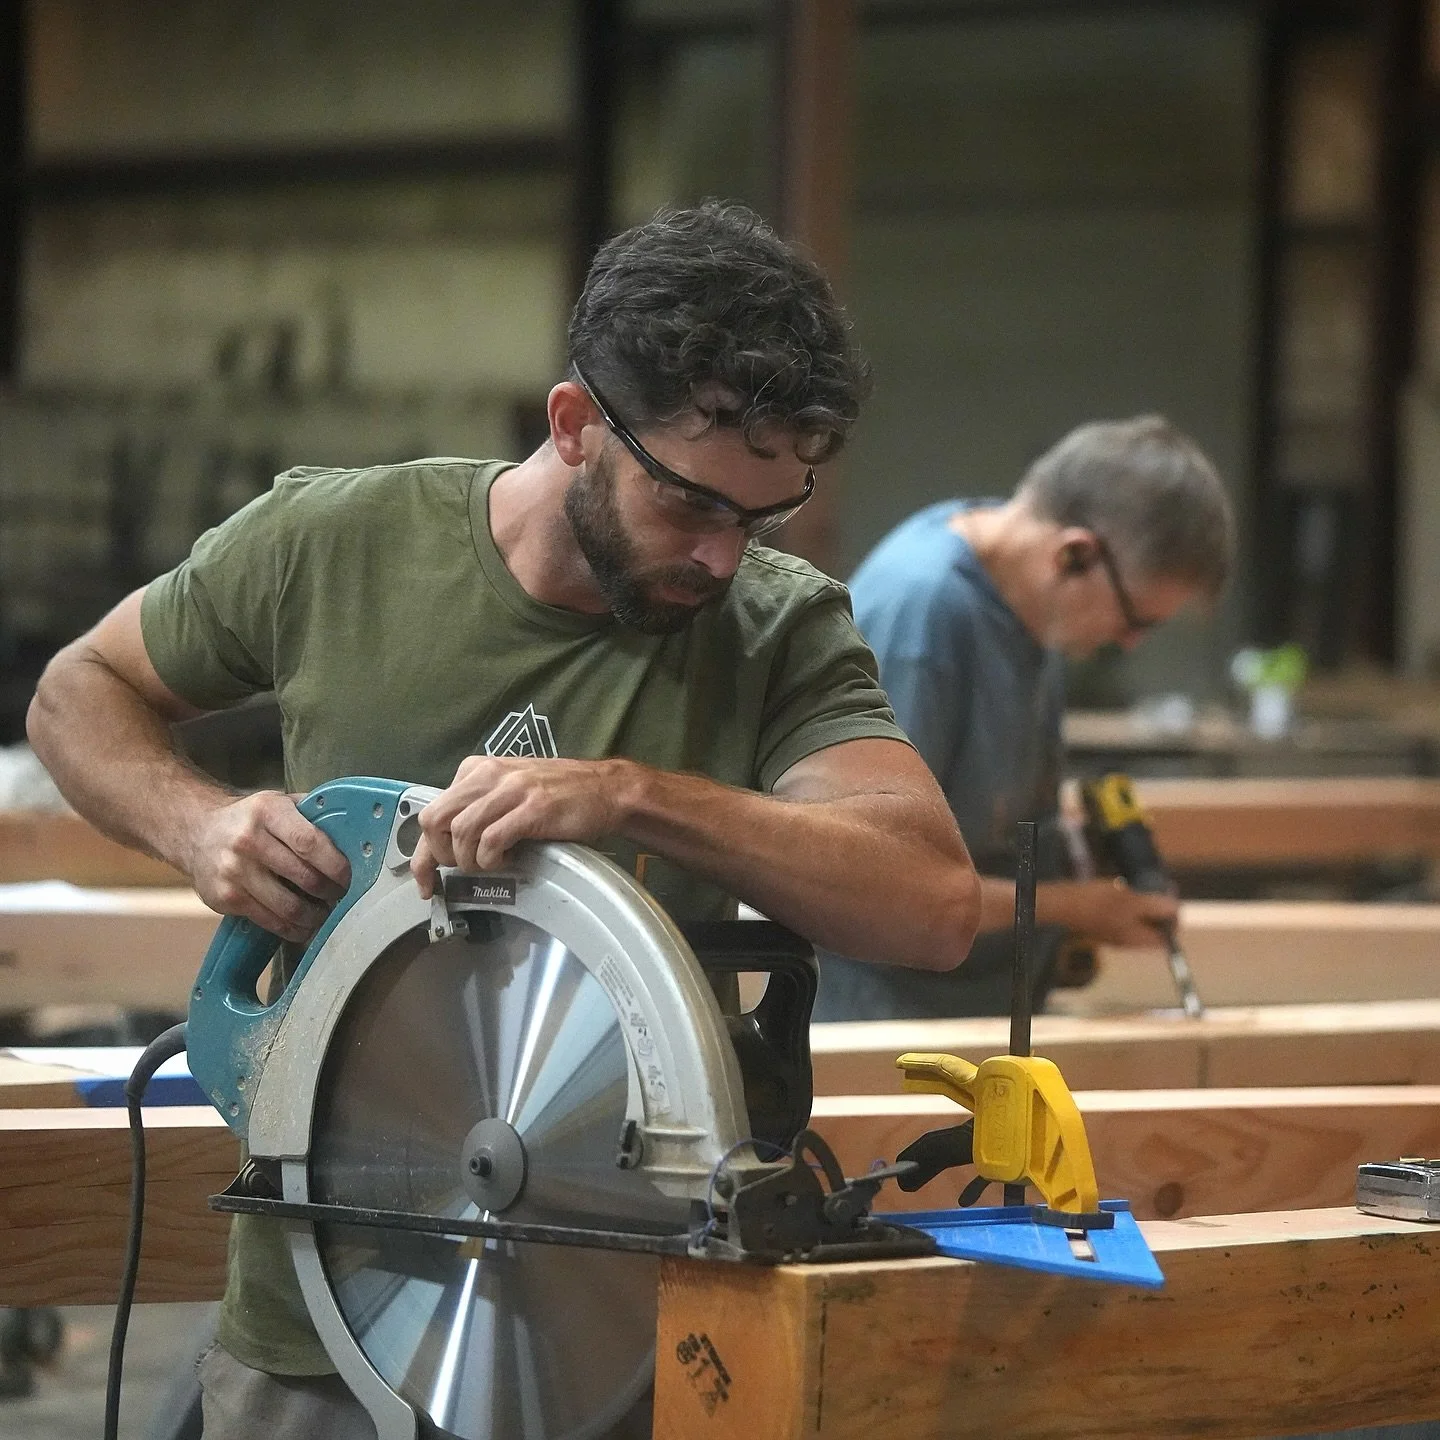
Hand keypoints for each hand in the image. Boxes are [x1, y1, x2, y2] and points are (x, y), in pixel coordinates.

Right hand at [185, 790, 350, 941]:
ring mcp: (233, 872)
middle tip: (344, 895)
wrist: (196, 832)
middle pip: (304, 877)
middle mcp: (247, 841)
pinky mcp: (225, 898)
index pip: (310, 843)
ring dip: (315, 915)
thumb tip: (355, 832)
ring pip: (288, 906)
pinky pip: (269, 921)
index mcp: (267, 812)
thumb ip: (312, 814)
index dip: (336, 864)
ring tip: (326, 912)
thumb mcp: (279, 803)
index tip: (350, 875)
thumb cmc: (250, 819)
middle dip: (331, 891)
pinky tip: (304, 925)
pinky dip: (293, 928)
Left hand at [411, 756, 636, 896]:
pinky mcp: (532, 809)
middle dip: (441, 856)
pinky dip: (492, 860)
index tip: (426, 883)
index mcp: (478, 769)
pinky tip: (508, 860)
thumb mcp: (510, 790)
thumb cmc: (560, 794)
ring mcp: (512, 790)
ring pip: (460, 832)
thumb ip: (480, 806)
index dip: (423, 855)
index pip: (432, 811)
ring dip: (470, 860)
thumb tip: (447, 845)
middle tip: (463, 870)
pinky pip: (491, 840)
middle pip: (434, 820)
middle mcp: (489, 774)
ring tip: (491, 864)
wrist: (607, 789)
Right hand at [1047, 877, 1179, 948]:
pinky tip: (1124, 891)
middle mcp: (1129, 942)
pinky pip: (1126, 919)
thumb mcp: (1131, 900)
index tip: (1170, 898)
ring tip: (1142, 886)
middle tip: (1158, 888)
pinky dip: (1131, 907)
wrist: (1062, 904)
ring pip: (1140, 923)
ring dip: (1145, 906)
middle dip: (1160, 910)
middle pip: (1154, 931)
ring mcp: (1116, 935)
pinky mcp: (1104, 926)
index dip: (1174, 919)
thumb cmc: (1097, 902)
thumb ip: (1155, 906)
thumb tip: (1177, 909)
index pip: (1168, 938)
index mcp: (1138, 939)